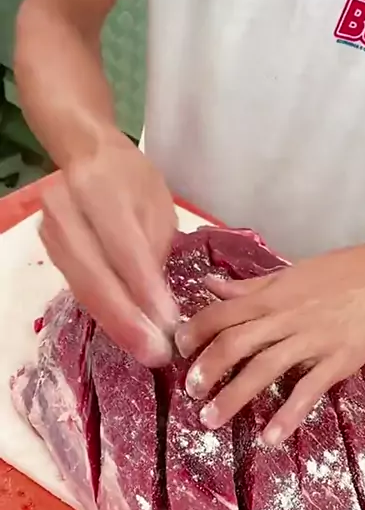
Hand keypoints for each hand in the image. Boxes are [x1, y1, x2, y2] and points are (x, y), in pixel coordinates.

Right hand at [40, 133, 177, 364]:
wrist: (86, 155)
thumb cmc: (131, 179)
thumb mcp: (157, 205)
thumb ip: (155, 250)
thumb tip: (158, 306)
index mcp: (99, 189)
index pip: (124, 249)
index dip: (146, 291)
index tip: (169, 325)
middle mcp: (66, 212)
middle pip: (96, 277)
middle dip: (127, 322)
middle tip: (155, 354)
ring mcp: (51, 235)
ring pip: (84, 290)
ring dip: (116, 326)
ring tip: (146, 353)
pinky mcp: (50, 254)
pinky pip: (79, 290)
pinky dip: (105, 315)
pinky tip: (127, 335)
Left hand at [175, 238, 364, 444]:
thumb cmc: (338, 273)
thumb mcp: (288, 274)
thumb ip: (247, 287)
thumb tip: (208, 286)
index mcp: (270, 296)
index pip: (221, 314)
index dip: (194, 332)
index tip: (179, 351)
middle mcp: (284, 318)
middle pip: (234, 344)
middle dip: (206, 370)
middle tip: (189, 393)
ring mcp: (311, 341)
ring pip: (263, 369)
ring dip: (233, 397)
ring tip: (210, 420)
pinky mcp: (337, 361)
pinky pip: (307, 391)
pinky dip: (287, 415)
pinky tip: (269, 438)